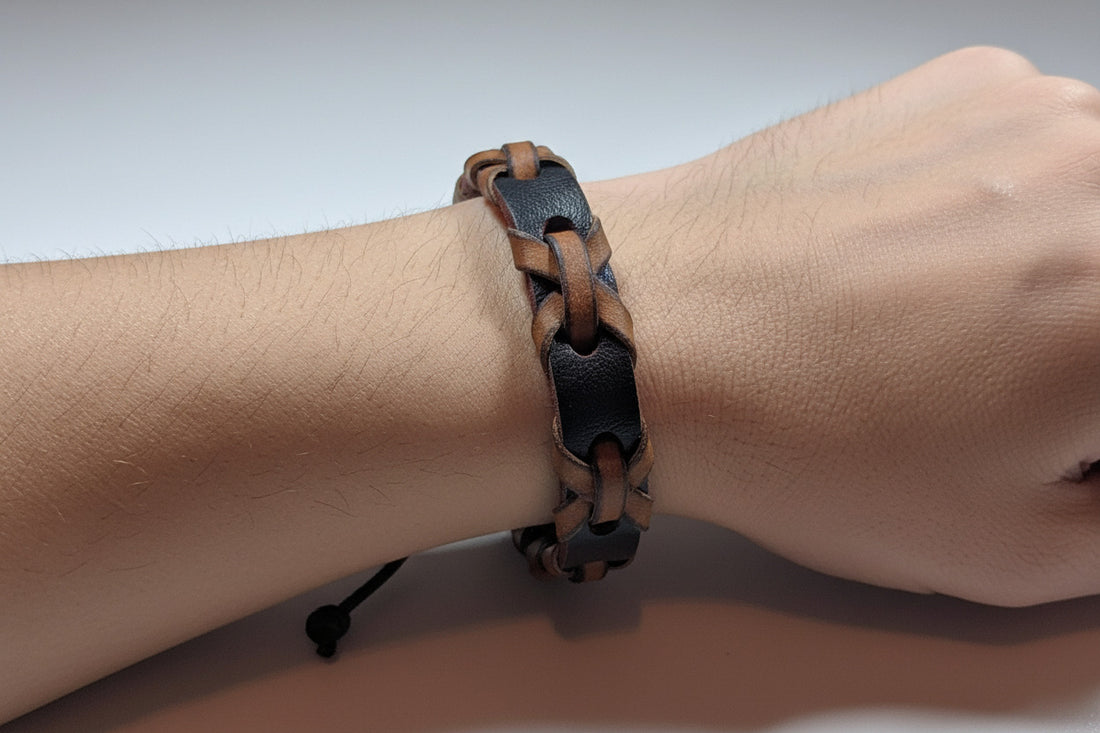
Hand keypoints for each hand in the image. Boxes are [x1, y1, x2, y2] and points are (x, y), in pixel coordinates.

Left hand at [634, 47, 1099, 605]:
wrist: (651, 332)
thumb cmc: (800, 436)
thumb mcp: (1014, 550)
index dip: (1091, 419)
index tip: (1060, 434)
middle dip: (1088, 352)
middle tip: (1021, 391)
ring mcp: (1036, 108)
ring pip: (1099, 204)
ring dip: (1076, 269)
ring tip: (961, 331)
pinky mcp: (966, 83)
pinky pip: (1045, 152)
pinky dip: (1018, 208)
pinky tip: (927, 266)